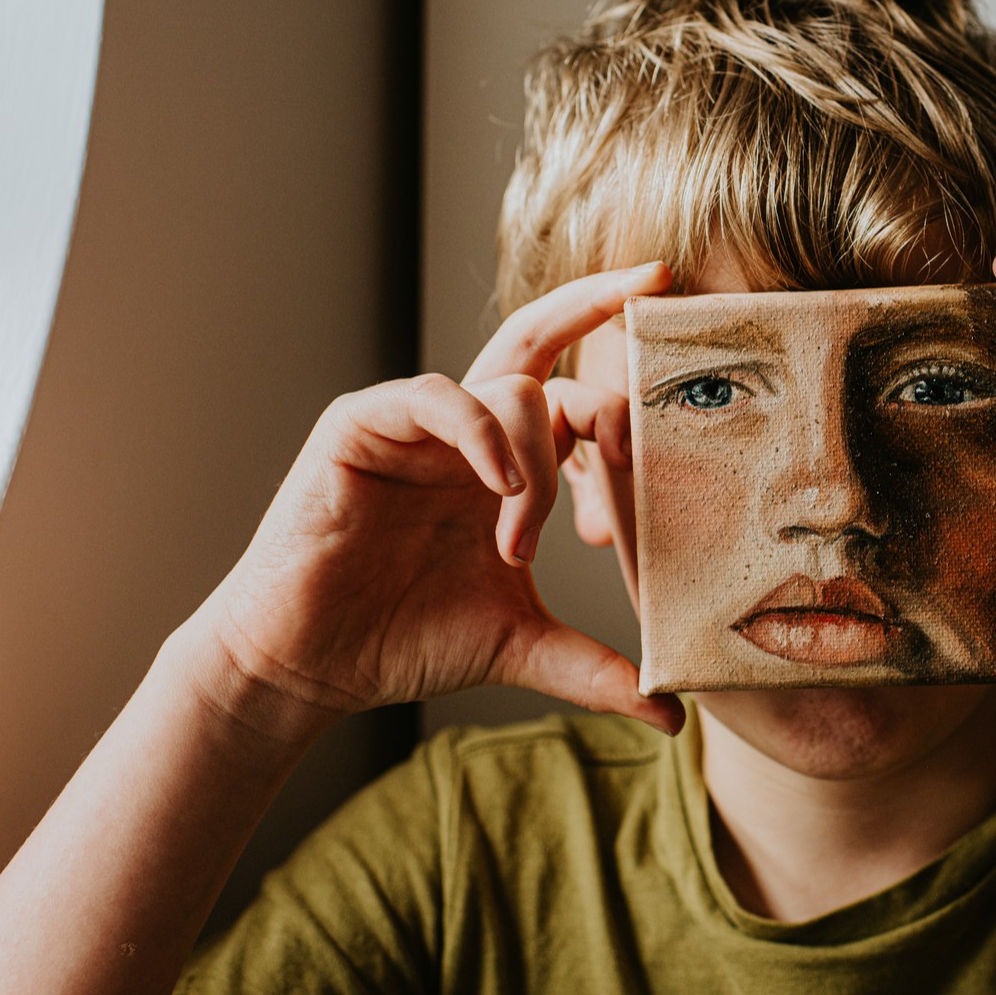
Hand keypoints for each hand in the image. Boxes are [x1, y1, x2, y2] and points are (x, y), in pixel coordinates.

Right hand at [184, 263, 684, 740]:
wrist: (310, 665)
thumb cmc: (404, 641)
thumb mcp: (521, 647)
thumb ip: (596, 668)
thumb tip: (673, 716)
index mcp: (506, 462)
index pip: (572, 391)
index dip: (624, 377)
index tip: (685, 365)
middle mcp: (466, 429)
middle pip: (538, 337)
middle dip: (599, 302)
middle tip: (656, 278)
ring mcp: (413, 421)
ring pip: (506, 387)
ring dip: (535, 460)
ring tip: (520, 538)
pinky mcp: (360, 425)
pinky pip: (435, 398)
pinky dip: (479, 433)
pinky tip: (499, 487)